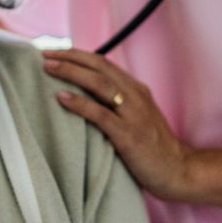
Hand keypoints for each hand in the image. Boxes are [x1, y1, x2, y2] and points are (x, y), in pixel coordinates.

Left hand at [42, 48, 195, 201]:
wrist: (178, 171)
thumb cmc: (152, 148)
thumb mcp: (136, 117)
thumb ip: (116, 104)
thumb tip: (83, 96)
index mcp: (136, 90)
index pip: (103, 63)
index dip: (78, 55)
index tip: (54, 51)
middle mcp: (135, 96)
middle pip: (99, 66)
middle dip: (70, 57)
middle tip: (43, 53)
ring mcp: (133, 114)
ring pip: (99, 84)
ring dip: (71, 73)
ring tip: (48, 68)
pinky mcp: (129, 135)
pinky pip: (101, 114)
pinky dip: (80, 103)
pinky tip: (62, 98)